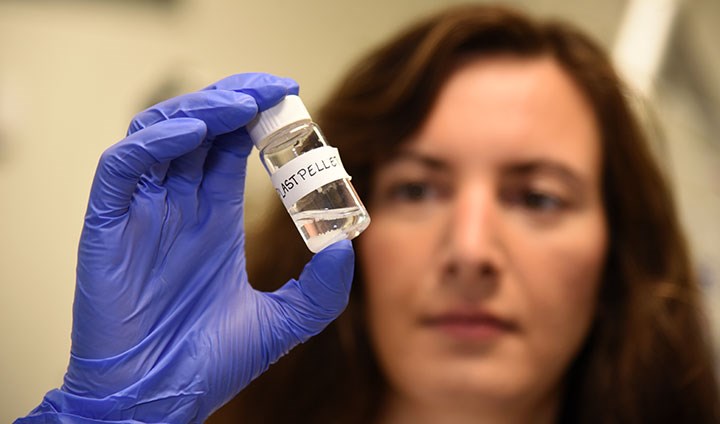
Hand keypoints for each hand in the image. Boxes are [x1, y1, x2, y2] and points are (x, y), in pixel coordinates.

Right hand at [17, 73, 353, 422]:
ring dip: (201, 111)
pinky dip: (154, 144)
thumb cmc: (206, 362)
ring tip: (243, 106)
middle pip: (200, 128)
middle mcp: (177, 206)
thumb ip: (319, 290)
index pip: (232, 146)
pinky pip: (123, 168)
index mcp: (212, 218)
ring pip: (160, 134)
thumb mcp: (280, 323)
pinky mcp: (109, 227)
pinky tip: (195, 136)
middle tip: (275, 90)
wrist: (155, 401)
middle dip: (235, 100)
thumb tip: (345, 245)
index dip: (259, 119)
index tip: (295, 102)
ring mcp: (142, 212)